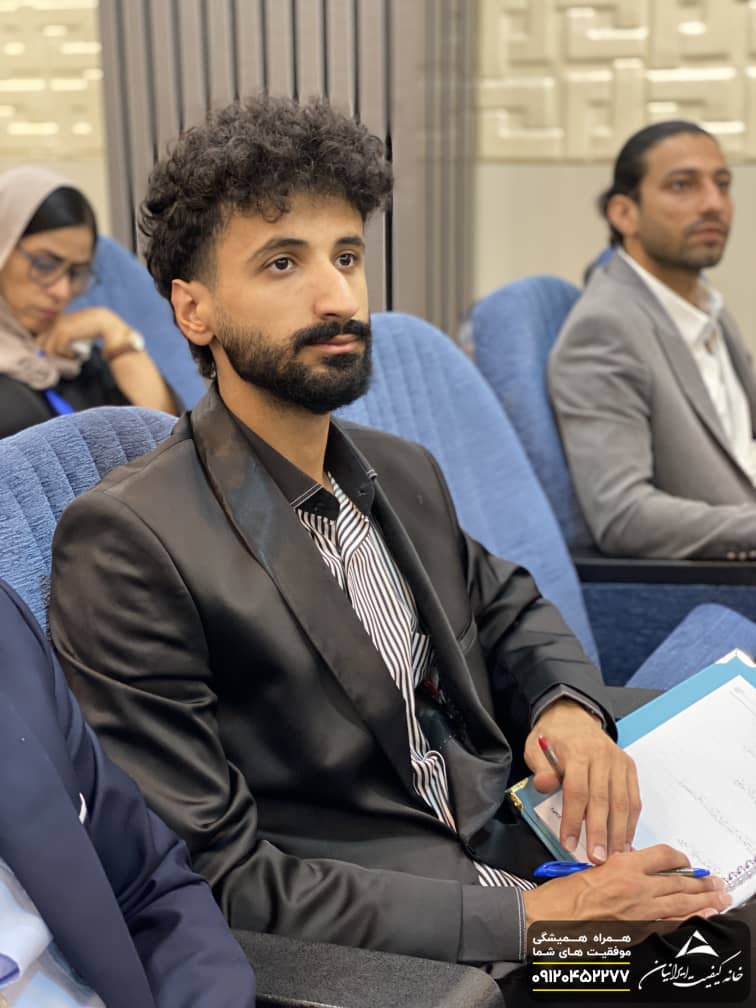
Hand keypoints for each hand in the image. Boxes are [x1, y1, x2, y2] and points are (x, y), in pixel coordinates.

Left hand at [37, 307, 130, 357]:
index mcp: (54, 321)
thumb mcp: (73, 329)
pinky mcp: (64, 333)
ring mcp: (57, 327)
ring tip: (72, 357)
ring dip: (60, 356)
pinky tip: (77, 354)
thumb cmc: (90, 327)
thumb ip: (62, 336)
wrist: (103, 321)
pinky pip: (59, 350)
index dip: (46, 349)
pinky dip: (68, 355)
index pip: (40, 338)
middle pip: (40, 344)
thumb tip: (52, 352)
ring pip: (48, 349)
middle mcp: (53, 322)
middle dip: (50, 355)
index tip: (57, 356)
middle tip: (63, 359)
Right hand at [523, 846, 731, 926]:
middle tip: (715, 882)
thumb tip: (636, 865)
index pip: (664, 856)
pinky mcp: (637, 930)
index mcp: (623, 865)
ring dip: (702, 901)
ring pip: (680, 904)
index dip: (679, 859)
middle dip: (700, 883)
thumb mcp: (592, 866)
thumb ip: (618, 865)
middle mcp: (636, 886)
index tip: (685, 863)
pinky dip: (688, 920)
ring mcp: (639, 911)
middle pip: (678, 882)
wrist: (550, 919)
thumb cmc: (564, 893)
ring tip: (718, 898)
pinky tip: (699, 918)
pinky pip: (670, 924)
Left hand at [525, 698, 640, 862]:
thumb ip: (540, 768)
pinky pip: (633, 798)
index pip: (577, 790)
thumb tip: (545, 785)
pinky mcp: (629, 768)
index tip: (568, 843)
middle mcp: (602, 756)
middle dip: (600, 832)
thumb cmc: (553, 737)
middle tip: (597, 859)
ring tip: (614, 857)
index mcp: (577, 751)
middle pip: (603, 799)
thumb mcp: (535, 747)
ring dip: (619, 833)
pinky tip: (625, 841)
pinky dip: (631, 822)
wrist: (573, 716)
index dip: (573, 819)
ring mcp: (619, 762)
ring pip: (622, 802)